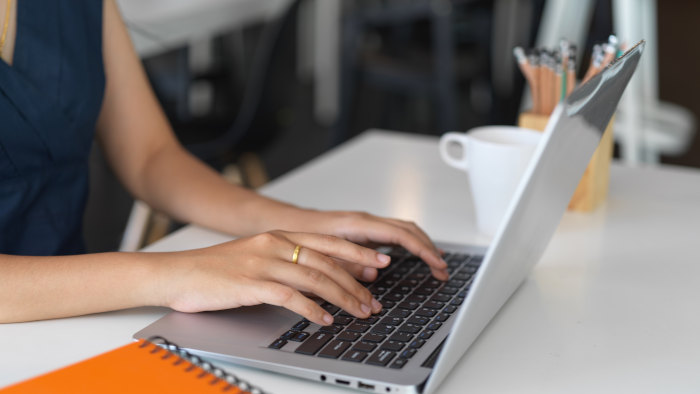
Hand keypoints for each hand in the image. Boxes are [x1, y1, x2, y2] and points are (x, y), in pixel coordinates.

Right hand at [158, 230, 388, 325]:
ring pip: (315, 278)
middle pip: (327, 262)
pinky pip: (291, 297)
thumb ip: (285, 261)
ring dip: (342, 298)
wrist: (176, 273)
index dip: (357, 253)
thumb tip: (317, 277)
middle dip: (356, 283)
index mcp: (278, 236)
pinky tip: (324, 320)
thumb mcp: (255, 256)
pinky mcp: (251, 284)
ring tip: (359, 312)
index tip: (380, 262)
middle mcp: (274, 245)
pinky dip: (312, 310)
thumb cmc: (215, 270)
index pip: (328, 243)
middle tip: (374, 300)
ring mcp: (263, 263)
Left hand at [300, 211, 448, 280]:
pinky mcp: (365, 229)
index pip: (400, 234)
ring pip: (404, 229)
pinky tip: (417, 255)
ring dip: (423, 246)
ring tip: (436, 265)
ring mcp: (366, 223)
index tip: (437, 264)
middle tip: (443, 270)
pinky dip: (410, 244)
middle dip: (429, 249)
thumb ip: (347, 263)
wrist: (287, 223)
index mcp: (357, 224)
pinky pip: (394, 233)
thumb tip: (375, 272)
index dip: (422, 250)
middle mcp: (365, 220)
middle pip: (408, 229)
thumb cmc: (300, 236)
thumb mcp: (321, 254)